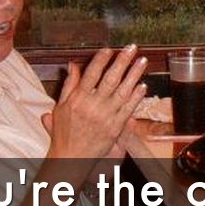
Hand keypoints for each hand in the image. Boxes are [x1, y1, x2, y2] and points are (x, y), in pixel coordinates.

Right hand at [43, 46, 147, 160]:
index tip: (110, 49)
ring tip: (142, 61)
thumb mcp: (61, 106)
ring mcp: (106, 116)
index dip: (101, 60)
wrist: (71, 157)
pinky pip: (128, 109)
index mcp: (78, 99)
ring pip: (122, 91)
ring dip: (134, 75)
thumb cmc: (64, 132)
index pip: (92, 74)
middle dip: (122, 61)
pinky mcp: (115, 127)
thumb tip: (73, 64)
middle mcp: (92, 106)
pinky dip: (136, 97)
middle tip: (131, 48)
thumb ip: (69, 85)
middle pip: (110, 79)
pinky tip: (143, 86)